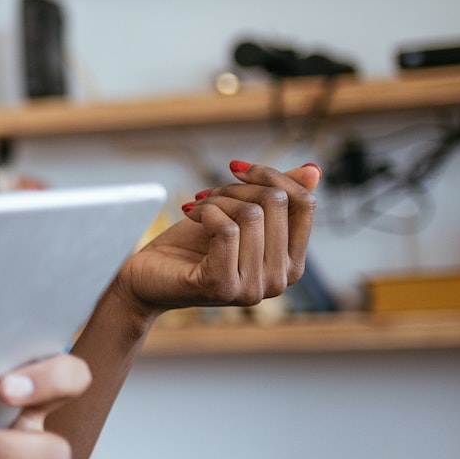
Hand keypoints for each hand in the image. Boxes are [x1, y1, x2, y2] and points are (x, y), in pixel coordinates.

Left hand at [119, 161, 320, 315]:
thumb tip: (314, 171)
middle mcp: (280, 281)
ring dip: (217, 199)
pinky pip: (227, 229)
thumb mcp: (236, 216)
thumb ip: (275, 197)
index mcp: (292, 263)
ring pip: (251, 214)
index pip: (305, 204)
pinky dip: (205, 212)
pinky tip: (190, 215)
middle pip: (277, 203)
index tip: (237, 169)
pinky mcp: (224, 286)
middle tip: (209, 195)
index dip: (273, 175)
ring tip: (198, 208)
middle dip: (236, 188)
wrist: (145, 276)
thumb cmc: (190, 246)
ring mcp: (254, 289)